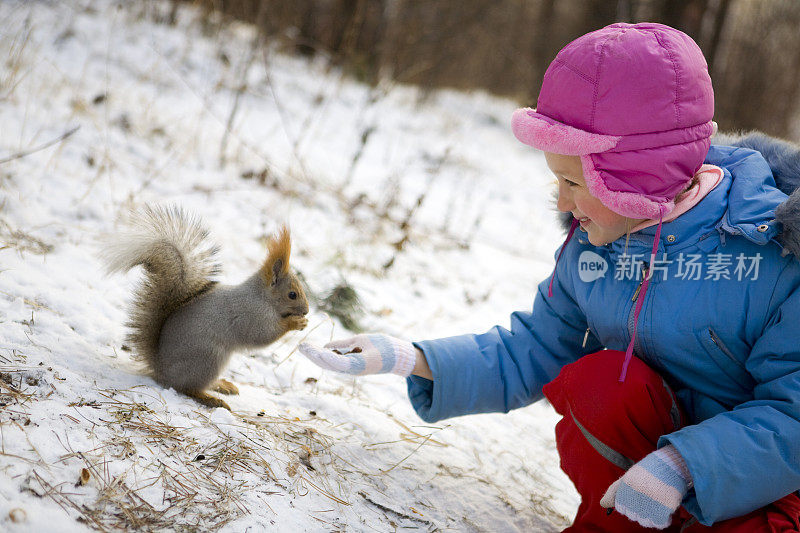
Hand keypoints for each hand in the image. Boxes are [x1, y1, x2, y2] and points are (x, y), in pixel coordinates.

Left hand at [298, 334, 416, 376]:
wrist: (397, 358)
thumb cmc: (384, 347)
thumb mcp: (363, 340)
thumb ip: (344, 344)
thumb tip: (326, 346)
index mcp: (359, 365)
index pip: (337, 361)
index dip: (323, 355)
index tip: (312, 349)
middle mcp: (353, 370)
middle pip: (329, 364)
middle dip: (314, 355)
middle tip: (301, 346)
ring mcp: (351, 370)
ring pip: (329, 364)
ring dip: (316, 356)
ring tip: (304, 347)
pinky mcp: (351, 367)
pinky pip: (335, 362)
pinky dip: (324, 356)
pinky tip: (315, 350)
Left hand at [600, 445, 691, 528]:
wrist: (672, 464)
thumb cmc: (648, 473)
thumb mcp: (628, 477)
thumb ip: (614, 491)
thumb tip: (602, 504)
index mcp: (627, 484)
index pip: (621, 507)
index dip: (628, 505)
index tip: (636, 498)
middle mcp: (638, 492)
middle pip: (633, 516)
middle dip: (639, 511)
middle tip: (648, 499)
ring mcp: (652, 499)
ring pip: (645, 521)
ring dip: (651, 516)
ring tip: (656, 503)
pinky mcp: (666, 505)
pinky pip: (659, 523)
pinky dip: (663, 520)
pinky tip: (665, 510)